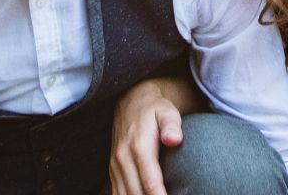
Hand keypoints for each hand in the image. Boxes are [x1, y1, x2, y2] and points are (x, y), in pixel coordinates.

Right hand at [110, 80, 183, 194]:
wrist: (131, 102)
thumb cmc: (155, 110)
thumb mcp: (167, 111)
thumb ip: (171, 125)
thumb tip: (174, 139)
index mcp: (138, 147)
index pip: (151, 183)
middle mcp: (123, 159)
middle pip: (136, 194)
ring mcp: (115, 167)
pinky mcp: (113, 172)